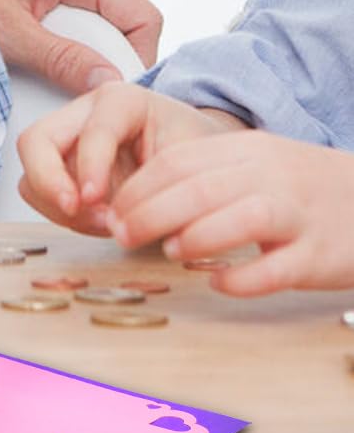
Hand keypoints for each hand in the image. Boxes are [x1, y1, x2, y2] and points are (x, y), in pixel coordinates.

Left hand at [0, 0, 162, 93]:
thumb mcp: (8, 31)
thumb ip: (62, 58)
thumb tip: (110, 85)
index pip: (143, 18)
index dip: (136, 59)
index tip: (111, 91)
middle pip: (117, 20)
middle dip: (100, 56)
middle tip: (68, 85)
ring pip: (89, 16)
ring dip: (73, 46)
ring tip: (38, 66)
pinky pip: (62, 8)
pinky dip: (51, 32)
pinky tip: (23, 47)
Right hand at [17, 82, 232, 232]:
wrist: (199, 161)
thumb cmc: (198, 153)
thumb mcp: (195, 161)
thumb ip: (164, 184)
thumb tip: (132, 220)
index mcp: (122, 100)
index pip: (93, 129)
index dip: (91, 165)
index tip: (96, 199)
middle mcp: (84, 115)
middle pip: (37, 139)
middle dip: (47, 179)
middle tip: (72, 209)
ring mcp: (68, 143)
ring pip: (31, 170)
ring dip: (55, 202)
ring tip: (100, 222)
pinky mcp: (62, 171)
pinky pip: (39, 193)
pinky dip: (60, 213)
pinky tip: (95, 221)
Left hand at [109, 131, 353, 294]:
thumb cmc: (298, 188)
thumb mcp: (253, 164)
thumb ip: (202, 176)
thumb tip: (134, 203)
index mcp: (247, 151)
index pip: (178, 162)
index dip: (137, 189)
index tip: (111, 212)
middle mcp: (273, 177)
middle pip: (202, 188)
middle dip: (150, 213)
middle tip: (121, 235)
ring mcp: (301, 215)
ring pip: (243, 218)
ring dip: (197, 237)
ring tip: (170, 252)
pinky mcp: (322, 256)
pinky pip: (278, 268)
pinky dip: (243, 278)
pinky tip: (219, 281)